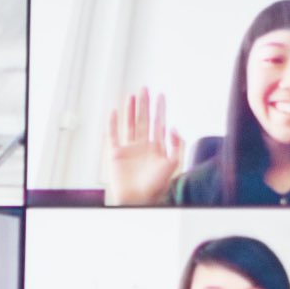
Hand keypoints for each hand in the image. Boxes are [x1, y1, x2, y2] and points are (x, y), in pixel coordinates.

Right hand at [102, 87, 183, 205]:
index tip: (161, 96)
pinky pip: (113, 135)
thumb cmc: (156, 187)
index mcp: (157, 148)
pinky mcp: (116, 154)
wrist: (138, 199)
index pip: (158, 123)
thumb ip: (176, 145)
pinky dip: (112, 124)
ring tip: (132, 95)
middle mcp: (143, 146)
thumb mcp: (173, 164)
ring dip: (131, 110)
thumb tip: (173, 127)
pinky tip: (115, 112)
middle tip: (146, 89)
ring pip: (130, 124)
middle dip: (145, 104)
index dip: (160, 109)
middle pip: (143, 120)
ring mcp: (129, 149)